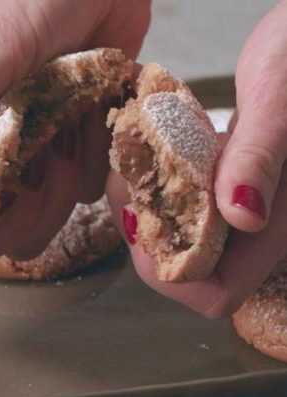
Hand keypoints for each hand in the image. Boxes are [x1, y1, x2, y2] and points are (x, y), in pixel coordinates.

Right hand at [0, 0, 150, 273]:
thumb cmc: (29, 0)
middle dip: (7, 226)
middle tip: (36, 177)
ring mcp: (15, 171)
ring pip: (25, 236)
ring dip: (54, 200)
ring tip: (64, 141)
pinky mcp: (59, 167)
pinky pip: (74, 202)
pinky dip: (86, 172)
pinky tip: (83, 128)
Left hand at [107, 0, 286, 317]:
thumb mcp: (278, 100)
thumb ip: (261, 156)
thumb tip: (244, 216)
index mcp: (275, 226)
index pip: (214, 294)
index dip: (168, 276)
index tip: (140, 222)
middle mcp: (253, 228)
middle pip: (183, 270)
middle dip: (143, 236)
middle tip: (126, 184)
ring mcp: (234, 209)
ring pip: (174, 239)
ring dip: (141, 210)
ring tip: (130, 165)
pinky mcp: (219, 187)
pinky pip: (175, 207)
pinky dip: (149, 189)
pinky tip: (142, 158)